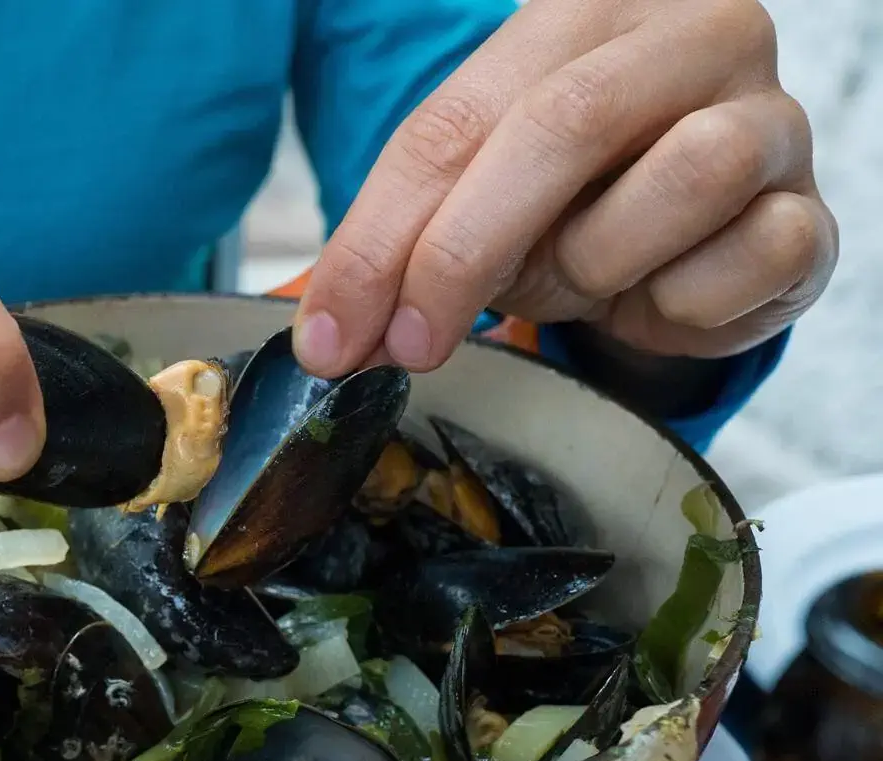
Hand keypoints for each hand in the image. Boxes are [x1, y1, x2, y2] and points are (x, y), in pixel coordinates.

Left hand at [293, 0, 837, 377]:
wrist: (687, 245)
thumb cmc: (571, 203)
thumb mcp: (469, 206)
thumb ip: (399, 253)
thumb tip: (330, 340)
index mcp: (583, 10)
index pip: (454, 118)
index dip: (379, 237)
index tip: (331, 336)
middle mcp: (693, 35)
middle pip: (565, 124)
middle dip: (464, 253)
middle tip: (412, 344)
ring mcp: (770, 116)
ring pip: (685, 176)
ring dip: (598, 261)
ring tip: (581, 278)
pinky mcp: (812, 211)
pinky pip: (746, 260)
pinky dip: (680, 304)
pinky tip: (663, 295)